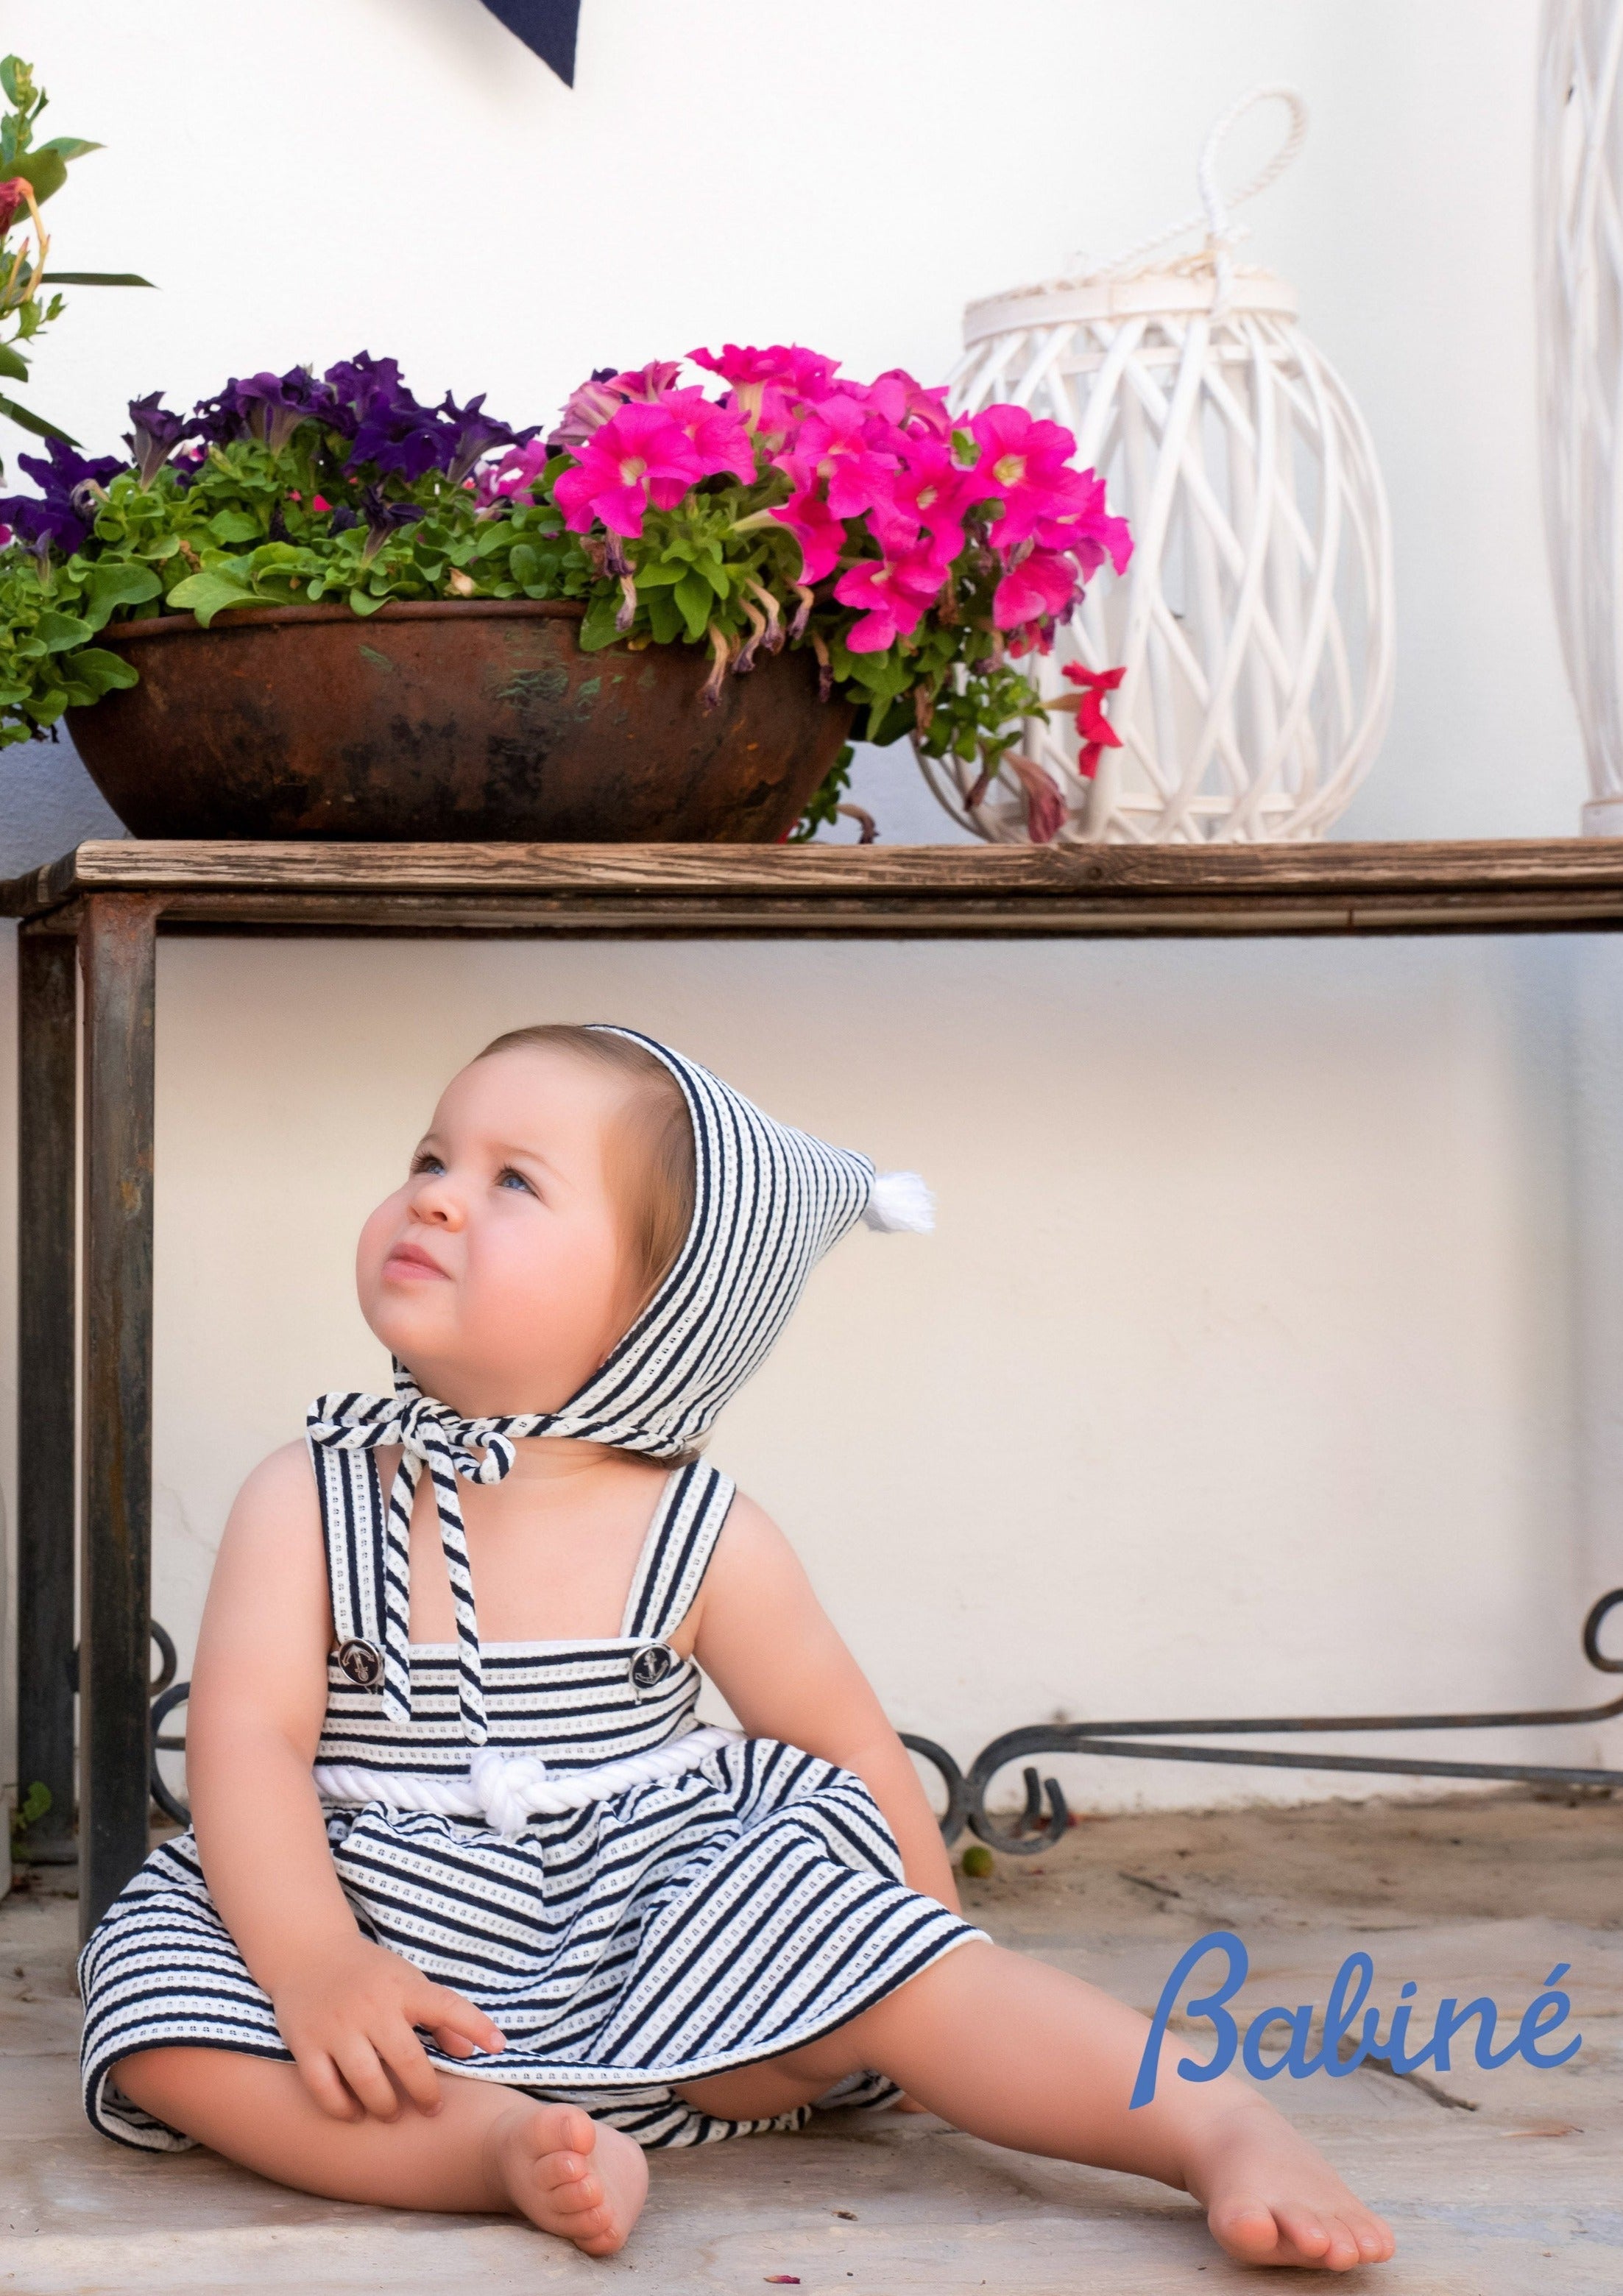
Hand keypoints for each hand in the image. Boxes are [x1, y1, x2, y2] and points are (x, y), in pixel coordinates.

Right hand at [270, 1937, 503, 2120]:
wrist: (308, 1953)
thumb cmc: (369, 1974)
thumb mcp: (408, 1982)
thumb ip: (440, 2016)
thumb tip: (471, 2052)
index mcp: (403, 1988)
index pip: (447, 2006)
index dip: (477, 2025)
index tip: (499, 2046)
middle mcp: (372, 2007)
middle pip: (407, 2059)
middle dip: (425, 2092)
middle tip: (432, 2109)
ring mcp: (337, 2026)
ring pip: (366, 2080)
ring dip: (385, 2105)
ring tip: (393, 2113)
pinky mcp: (306, 2043)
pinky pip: (324, 2087)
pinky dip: (341, 2107)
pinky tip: (355, 2113)